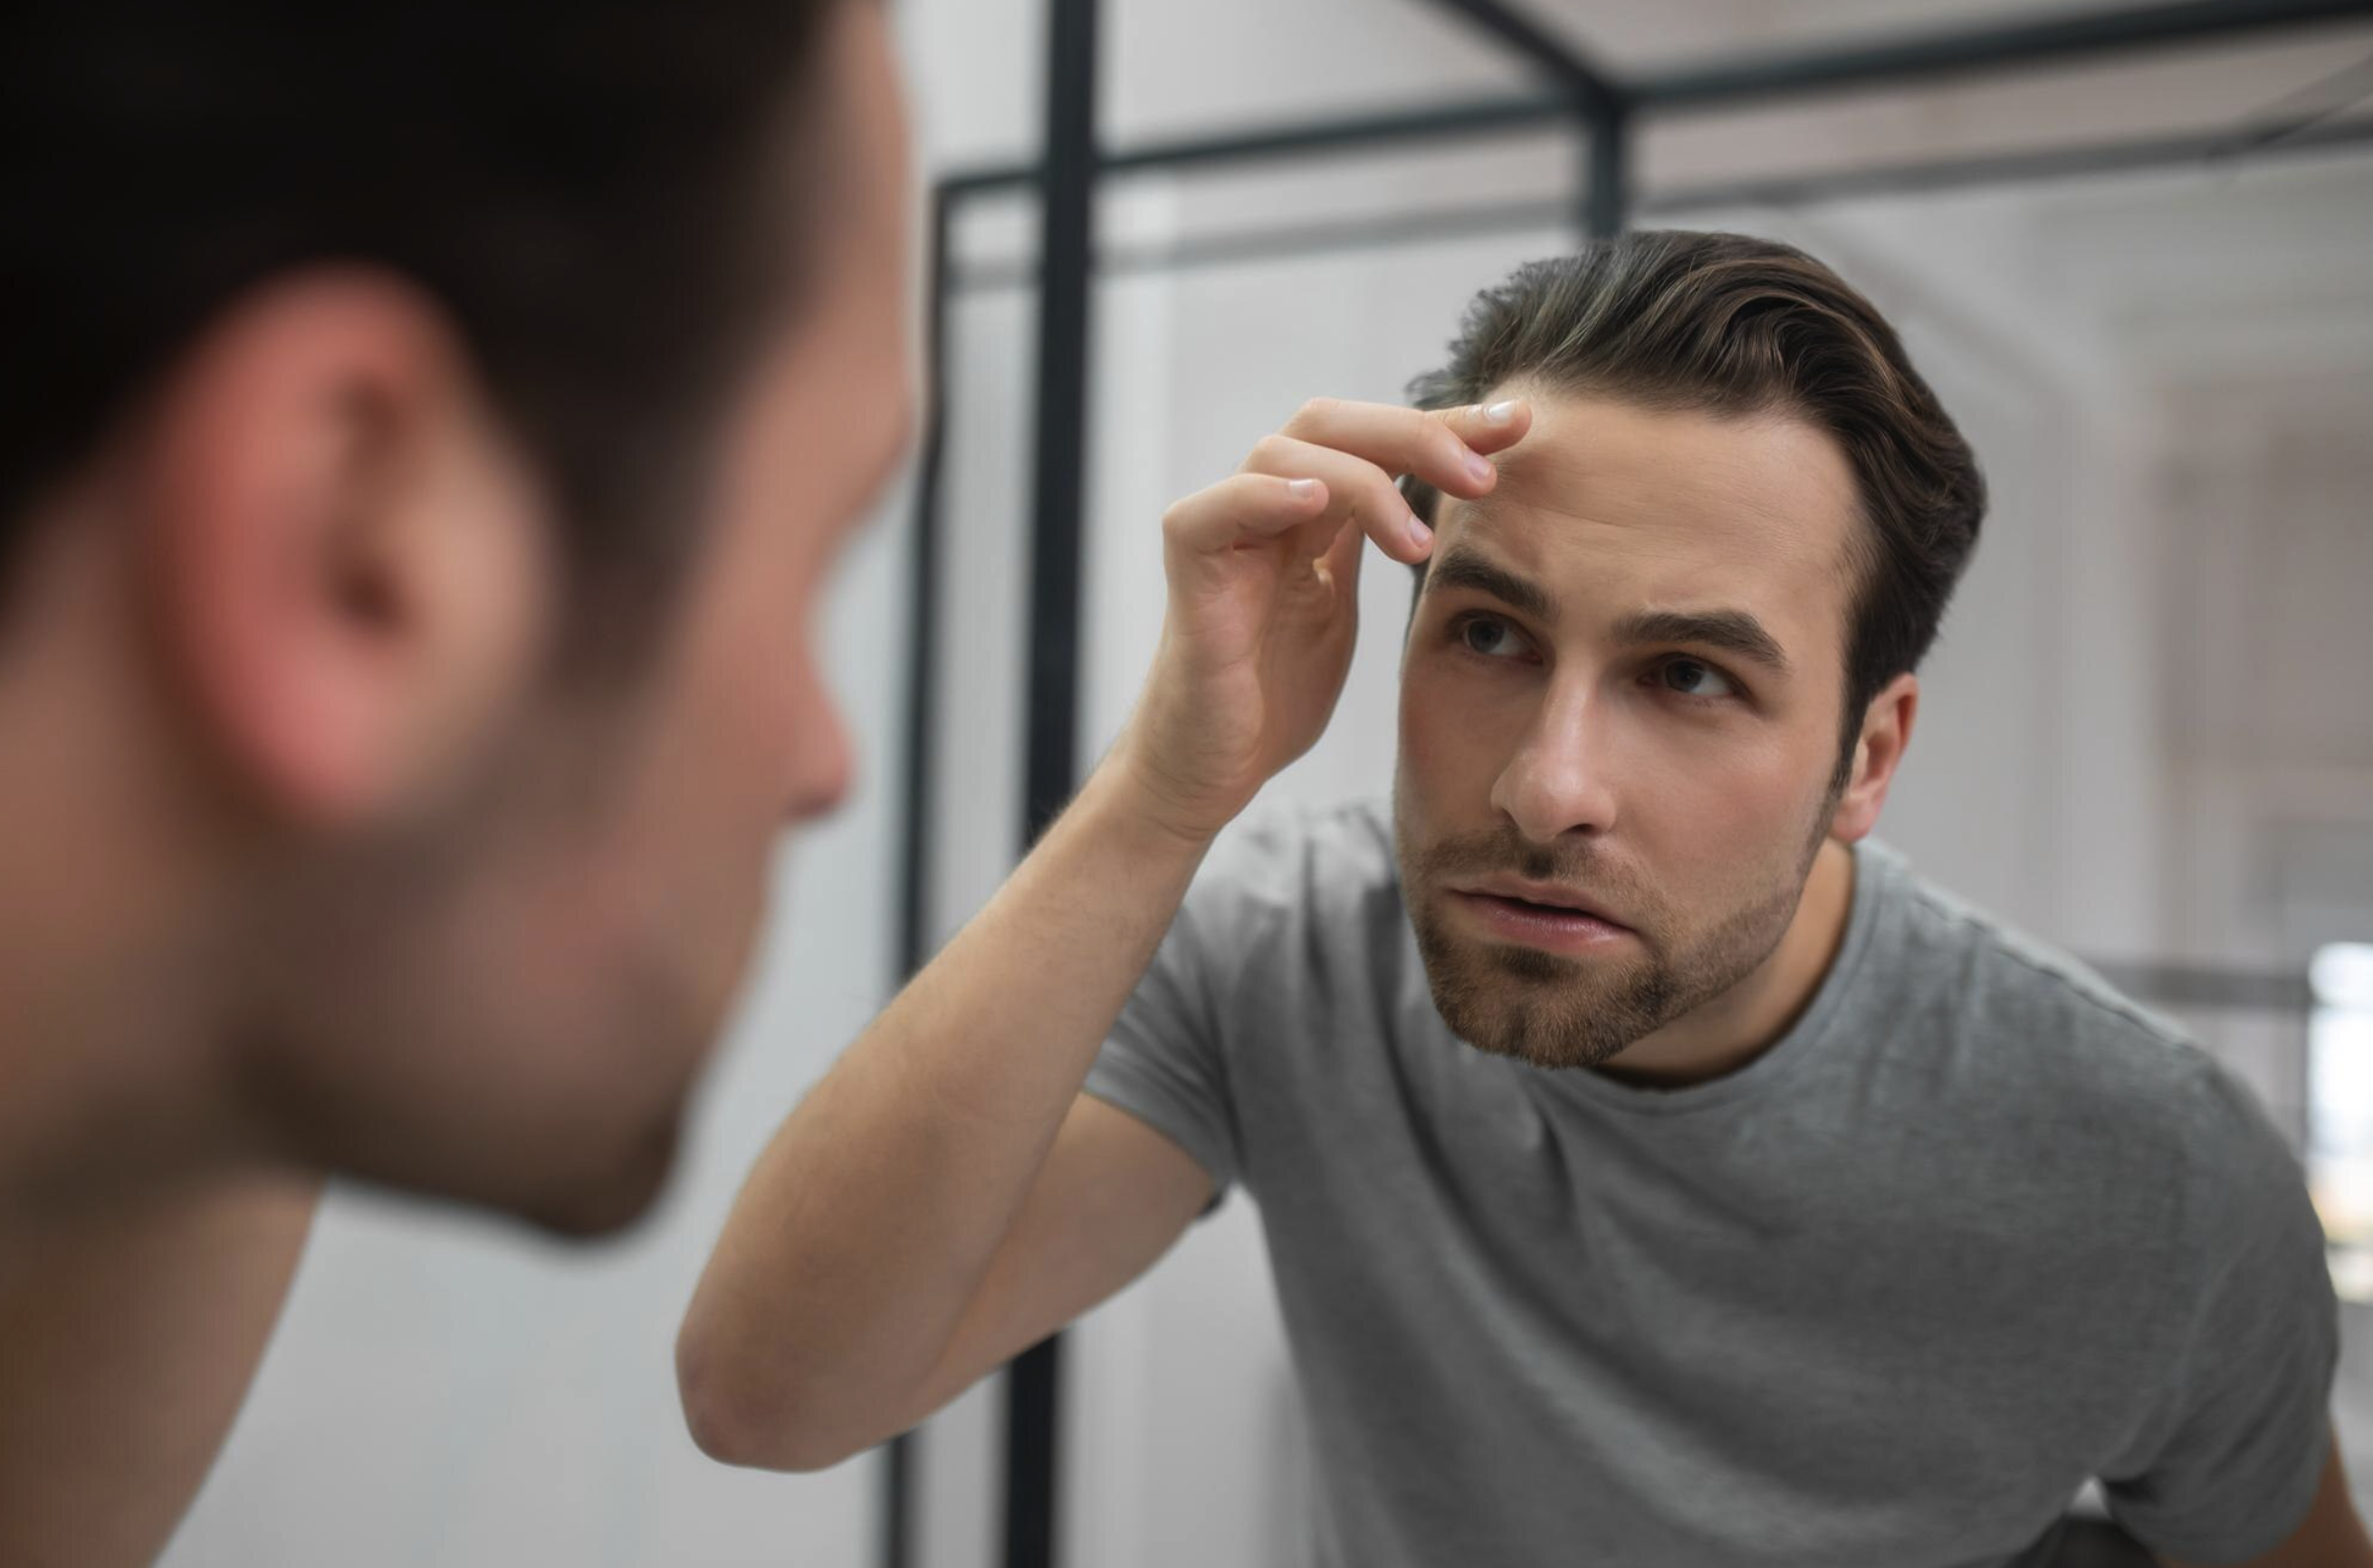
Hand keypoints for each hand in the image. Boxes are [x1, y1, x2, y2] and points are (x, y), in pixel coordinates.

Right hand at [1111, 395, 1532, 840]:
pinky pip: (1216, 509)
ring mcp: (1225, 531)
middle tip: (1484, 476)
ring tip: (1418, 544)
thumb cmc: (1272, 699)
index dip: (1448, 427)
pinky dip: (1266, 495)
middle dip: (1419, 435)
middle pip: (1337, 424)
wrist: (1212, 769)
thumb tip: (1443, 508)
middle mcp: (1264, 506)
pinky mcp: (1191, 569)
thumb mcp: (1342, 611)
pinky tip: (1316, 504)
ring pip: (1287, 451)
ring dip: (1363, 481)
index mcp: (1306, 514)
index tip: (1518, 425)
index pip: (1377, 441)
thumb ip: (1373, 548)